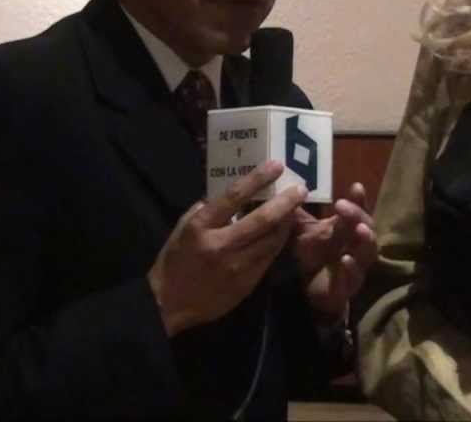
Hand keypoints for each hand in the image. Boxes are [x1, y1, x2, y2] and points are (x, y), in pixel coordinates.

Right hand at [149, 160, 305, 336]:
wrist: (169, 304)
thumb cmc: (175, 260)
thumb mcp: (183, 227)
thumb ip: (206, 208)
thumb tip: (230, 191)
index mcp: (201, 226)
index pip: (233, 196)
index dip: (257, 179)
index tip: (276, 165)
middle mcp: (220, 245)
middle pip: (262, 220)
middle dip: (285, 202)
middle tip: (301, 188)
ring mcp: (236, 266)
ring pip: (271, 240)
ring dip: (287, 222)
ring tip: (296, 208)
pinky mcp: (246, 283)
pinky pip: (269, 258)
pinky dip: (278, 243)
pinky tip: (283, 232)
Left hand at [291, 181, 376, 320]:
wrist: (310, 292)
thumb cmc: (312, 256)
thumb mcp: (303, 232)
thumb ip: (297, 213)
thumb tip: (284, 189)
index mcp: (348, 230)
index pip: (358, 211)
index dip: (359, 200)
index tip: (356, 186)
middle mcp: (357, 246)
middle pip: (366, 227)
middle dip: (357, 215)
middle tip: (342, 205)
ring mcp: (356, 267)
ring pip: (368, 252)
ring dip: (365, 240)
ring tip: (359, 229)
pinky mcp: (348, 288)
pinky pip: (352, 278)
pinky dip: (351, 269)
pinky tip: (345, 259)